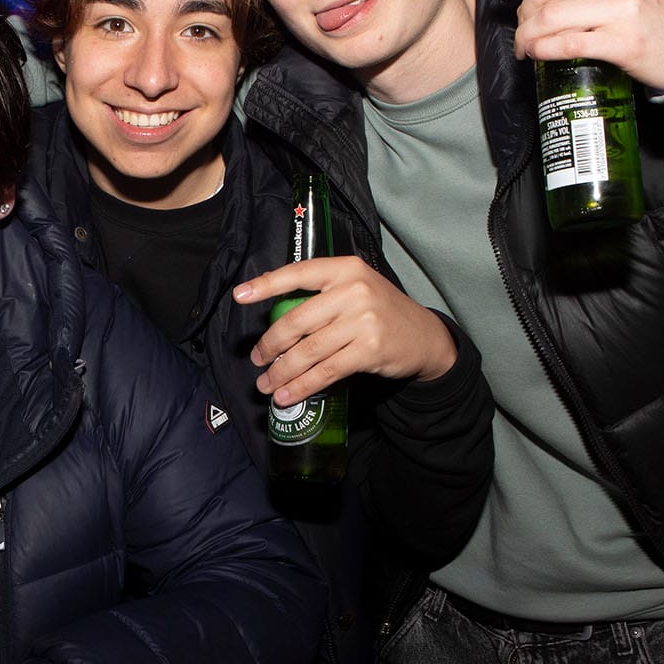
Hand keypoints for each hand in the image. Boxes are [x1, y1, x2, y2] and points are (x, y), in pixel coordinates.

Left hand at [235, 256, 456, 405]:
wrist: (424, 337)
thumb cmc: (380, 312)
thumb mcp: (356, 289)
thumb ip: (321, 295)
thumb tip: (274, 315)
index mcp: (345, 269)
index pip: (297, 273)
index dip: (266, 285)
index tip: (239, 296)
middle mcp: (353, 290)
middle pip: (296, 321)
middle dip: (270, 345)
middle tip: (257, 359)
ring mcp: (363, 320)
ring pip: (307, 351)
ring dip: (281, 372)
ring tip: (267, 385)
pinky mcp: (369, 350)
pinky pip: (325, 371)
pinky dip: (302, 386)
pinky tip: (288, 395)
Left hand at [488, 0, 663, 91]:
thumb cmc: (653, 14)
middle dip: (523, 13)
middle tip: (523, 30)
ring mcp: (621, 10)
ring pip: (550, 18)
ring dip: (527, 37)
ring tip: (526, 48)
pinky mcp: (623, 43)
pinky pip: (566, 44)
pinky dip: (543, 51)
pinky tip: (538, 56)